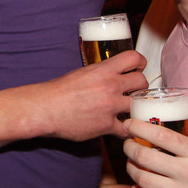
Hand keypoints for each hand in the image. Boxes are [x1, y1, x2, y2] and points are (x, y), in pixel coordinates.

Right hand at [31, 50, 148, 141]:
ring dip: (137, 108)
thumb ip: (101, 74)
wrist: (46, 108)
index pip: (134, 58)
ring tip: (131, 110)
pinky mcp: (106, 125)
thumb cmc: (58, 91)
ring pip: (139, 105)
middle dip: (141, 87)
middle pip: (141, 82)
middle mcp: (110, 86)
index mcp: (104, 70)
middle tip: (136, 91)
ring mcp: (110, 106)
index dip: (140, 63)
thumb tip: (111, 75)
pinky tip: (123, 128)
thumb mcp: (82, 73)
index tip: (139, 69)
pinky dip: (126, 129)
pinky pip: (127, 129)